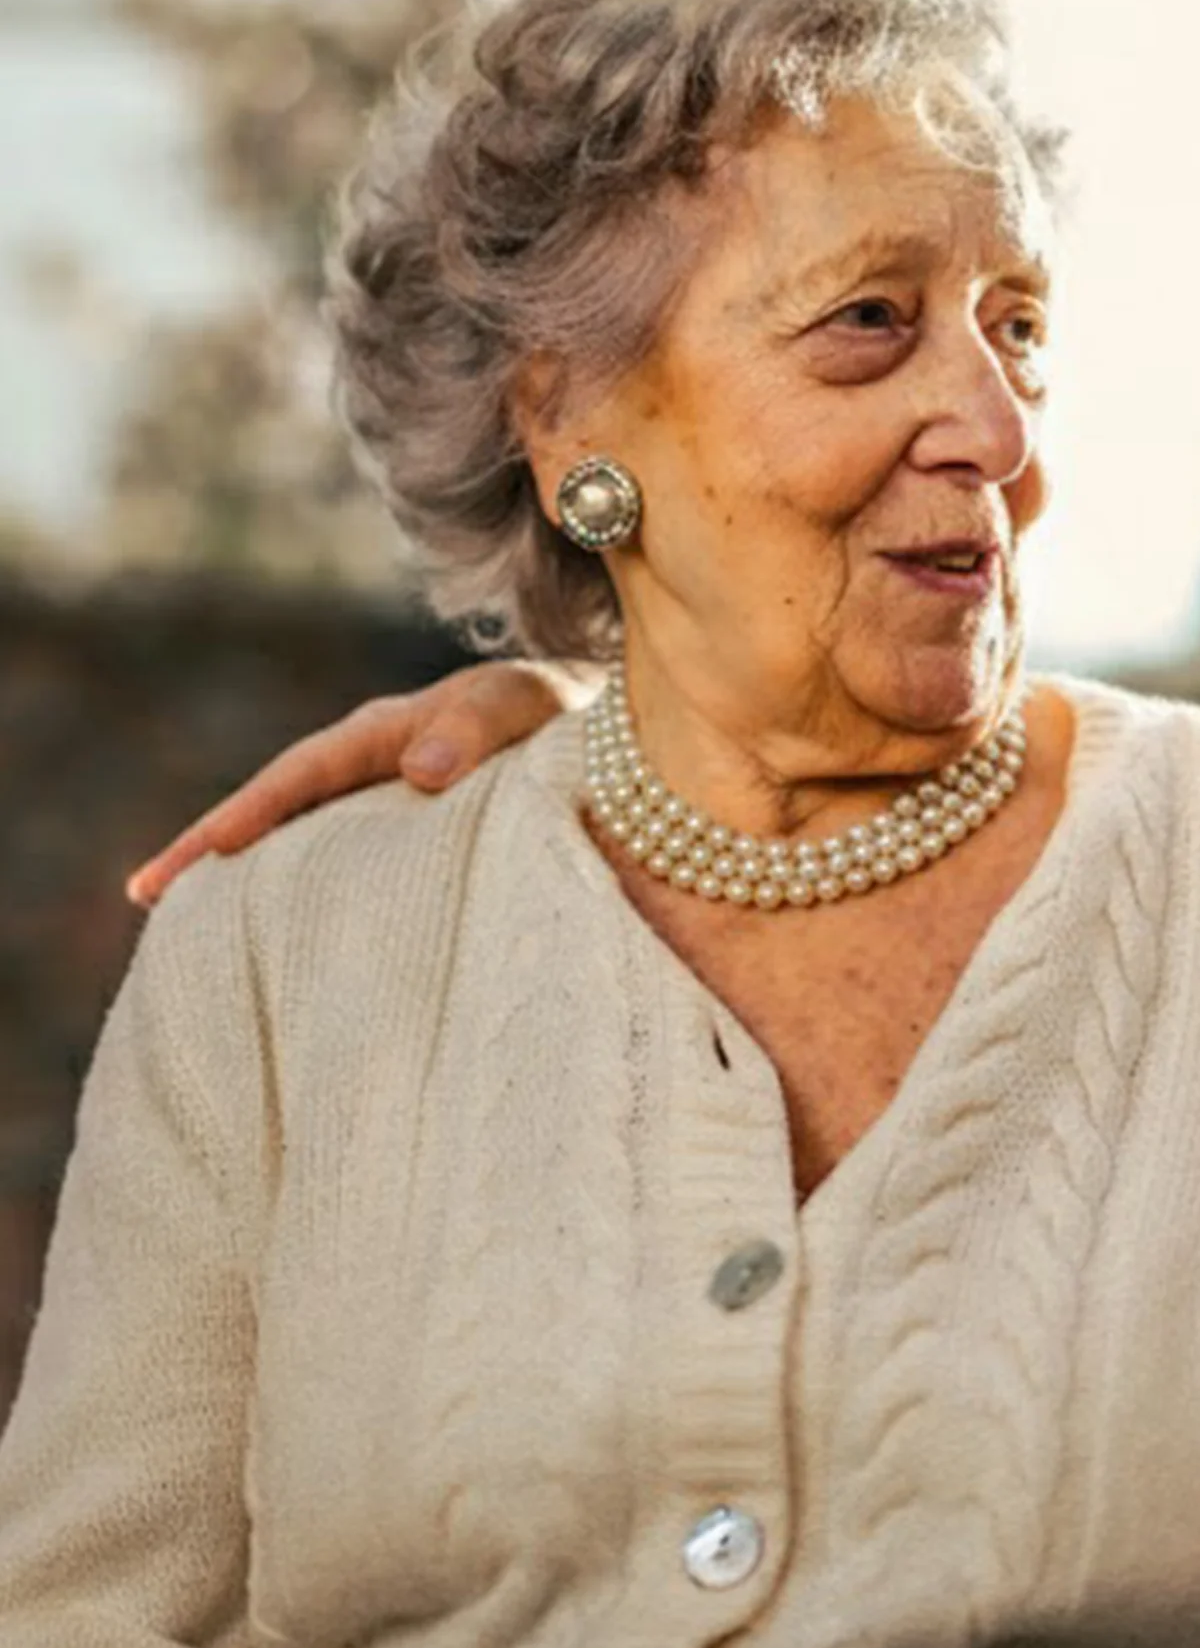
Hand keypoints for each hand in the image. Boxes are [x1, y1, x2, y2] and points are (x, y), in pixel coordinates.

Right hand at [124, 661, 581, 906]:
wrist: (605, 733)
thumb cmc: (554, 711)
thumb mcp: (518, 705)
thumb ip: (475, 731)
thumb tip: (419, 772)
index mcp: (384, 732)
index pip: (302, 774)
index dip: (252, 810)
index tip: (204, 852)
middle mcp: (370, 769)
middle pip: (278, 809)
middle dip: (211, 846)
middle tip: (147, 895)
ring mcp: (384, 806)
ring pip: (302, 841)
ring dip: (249, 879)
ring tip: (190, 932)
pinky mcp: (411, 841)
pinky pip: (344, 867)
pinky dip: (305, 895)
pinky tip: (283, 942)